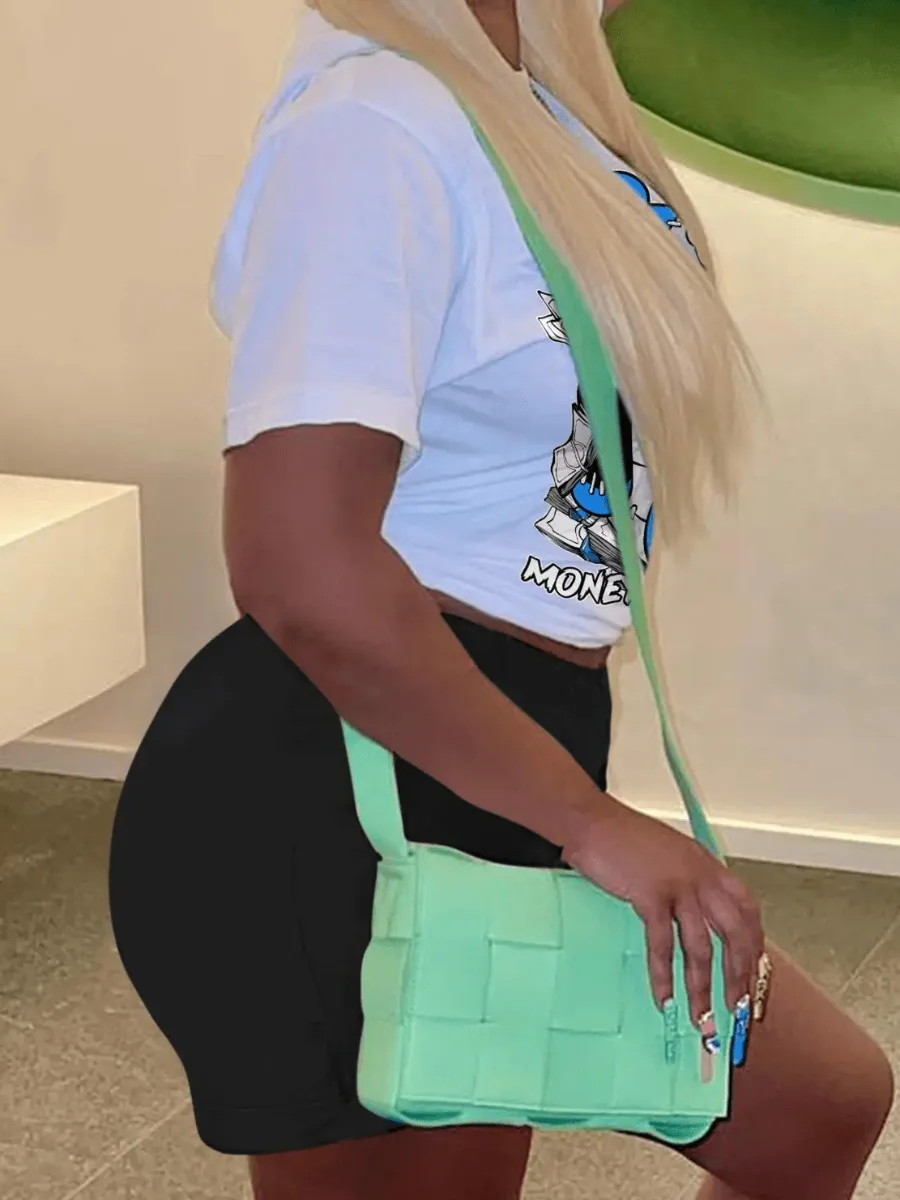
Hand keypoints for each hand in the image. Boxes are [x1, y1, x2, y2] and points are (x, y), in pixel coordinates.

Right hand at [564, 797, 764, 1026]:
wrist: (593, 821)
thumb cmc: (625, 838)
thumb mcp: (672, 855)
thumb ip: (689, 881)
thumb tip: (696, 918)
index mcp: (710, 866)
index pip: (748, 913)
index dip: (754, 948)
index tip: (752, 979)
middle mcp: (703, 876)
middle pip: (735, 934)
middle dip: (738, 977)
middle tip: (735, 1010)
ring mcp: (678, 886)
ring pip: (701, 948)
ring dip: (702, 988)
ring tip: (702, 1019)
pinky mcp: (650, 896)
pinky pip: (662, 945)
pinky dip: (663, 976)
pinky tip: (663, 998)